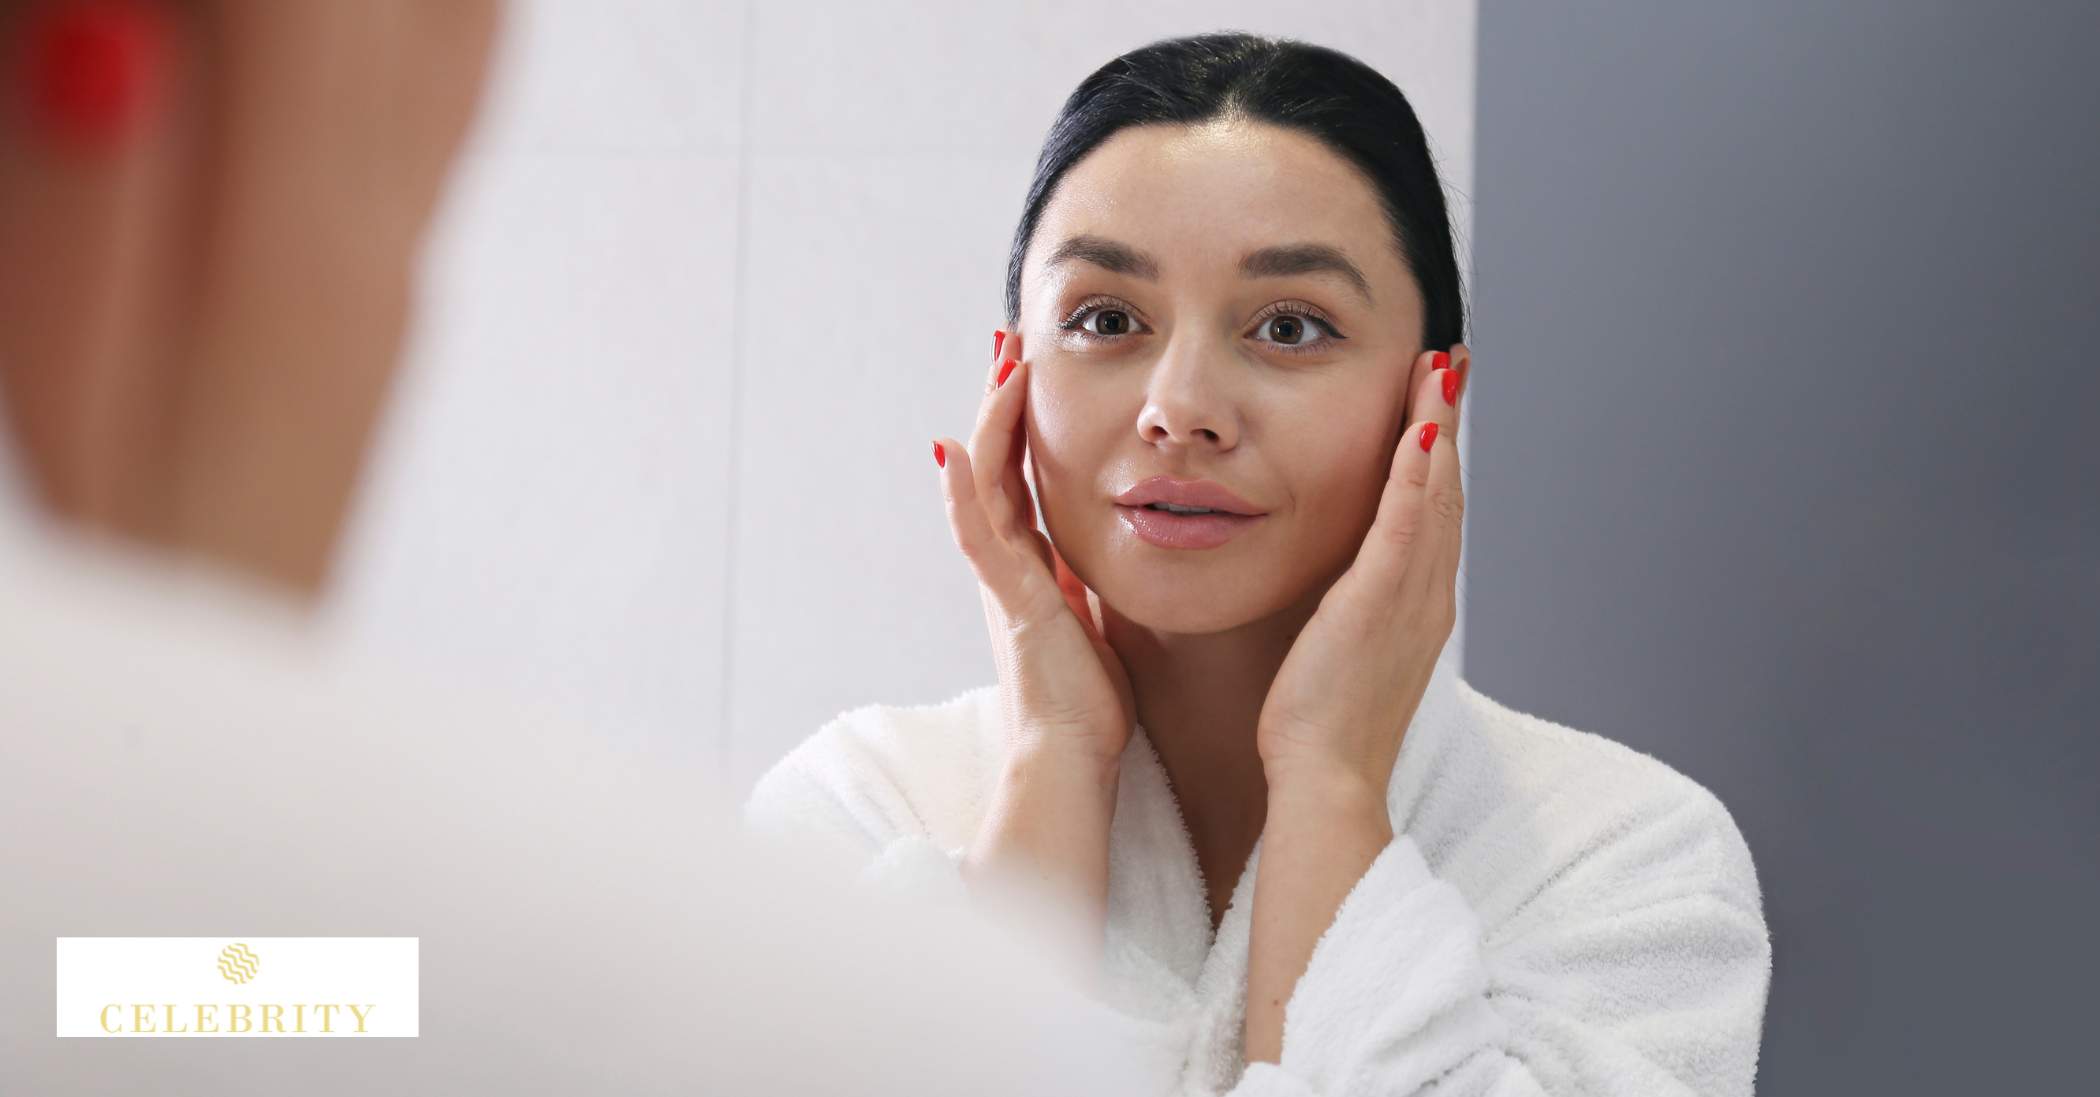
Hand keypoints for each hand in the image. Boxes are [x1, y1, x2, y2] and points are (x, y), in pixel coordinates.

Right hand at [933, 330, 1135, 777]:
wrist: (1070, 755)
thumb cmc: (1087, 703)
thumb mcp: (1097, 624)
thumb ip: (1088, 586)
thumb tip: (1102, 555)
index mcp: (1032, 566)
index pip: (1022, 475)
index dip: (1023, 423)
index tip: (1031, 371)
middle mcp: (1007, 564)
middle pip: (996, 463)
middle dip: (1002, 401)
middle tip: (1009, 343)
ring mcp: (1001, 579)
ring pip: (984, 483)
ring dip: (991, 422)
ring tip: (1002, 367)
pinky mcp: (1007, 600)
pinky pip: (977, 537)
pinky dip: (963, 494)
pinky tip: (955, 451)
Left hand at [1255, 347, 1468, 795]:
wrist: (1326, 781)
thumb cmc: (1317, 729)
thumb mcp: (1335, 652)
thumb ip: (1340, 610)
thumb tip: (1326, 584)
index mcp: (1415, 606)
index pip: (1431, 512)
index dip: (1437, 453)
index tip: (1435, 400)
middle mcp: (1426, 596)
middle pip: (1445, 490)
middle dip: (1448, 422)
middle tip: (1451, 361)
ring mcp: (1410, 599)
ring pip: (1434, 495)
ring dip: (1439, 427)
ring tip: (1440, 369)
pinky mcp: (1380, 604)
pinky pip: (1405, 527)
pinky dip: (1415, 475)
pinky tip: (1419, 429)